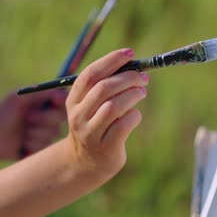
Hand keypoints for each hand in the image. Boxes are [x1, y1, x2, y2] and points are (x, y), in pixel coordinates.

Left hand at [0, 89, 67, 159]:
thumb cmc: (1, 114)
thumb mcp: (17, 98)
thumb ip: (38, 92)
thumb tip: (60, 91)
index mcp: (42, 103)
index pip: (62, 99)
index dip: (61, 101)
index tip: (54, 102)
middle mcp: (47, 117)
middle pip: (61, 117)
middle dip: (43, 118)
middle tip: (28, 118)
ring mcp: (45, 133)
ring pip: (52, 133)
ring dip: (34, 132)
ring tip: (21, 133)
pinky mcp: (41, 148)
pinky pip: (44, 146)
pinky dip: (31, 144)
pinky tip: (21, 144)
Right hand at [64, 48, 148, 175]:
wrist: (85, 163)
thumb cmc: (96, 125)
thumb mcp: (92, 106)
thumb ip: (106, 87)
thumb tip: (134, 67)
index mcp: (73, 100)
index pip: (90, 75)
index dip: (111, 61)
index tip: (130, 53)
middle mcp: (78, 116)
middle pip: (103, 89)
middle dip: (127, 78)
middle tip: (143, 77)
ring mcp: (90, 133)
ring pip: (114, 107)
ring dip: (133, 95)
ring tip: (142, 92)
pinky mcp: (106, 148)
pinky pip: (124, 125)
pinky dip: (134, 115)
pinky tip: (135, 115)